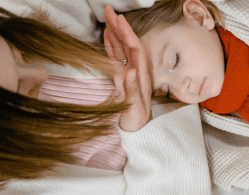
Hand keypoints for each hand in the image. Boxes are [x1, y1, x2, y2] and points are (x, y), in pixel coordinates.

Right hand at [104, 6, 151, 131]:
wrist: (136, 128)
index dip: (127, 33)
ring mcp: (128, 71)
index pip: (134, 48)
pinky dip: (111, 44)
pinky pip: (116, 56)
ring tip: (107, 17)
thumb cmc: (136, 119)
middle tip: (109, 10)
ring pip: (121, 47)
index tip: (120, 20)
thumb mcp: (134, 107)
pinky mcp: (120, 76)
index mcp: (140, 74)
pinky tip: (108, 34)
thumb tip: (129, 72)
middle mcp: (135, 69)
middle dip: (119, 26)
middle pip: (127, 43)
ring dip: (115, 31)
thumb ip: (132, 89)